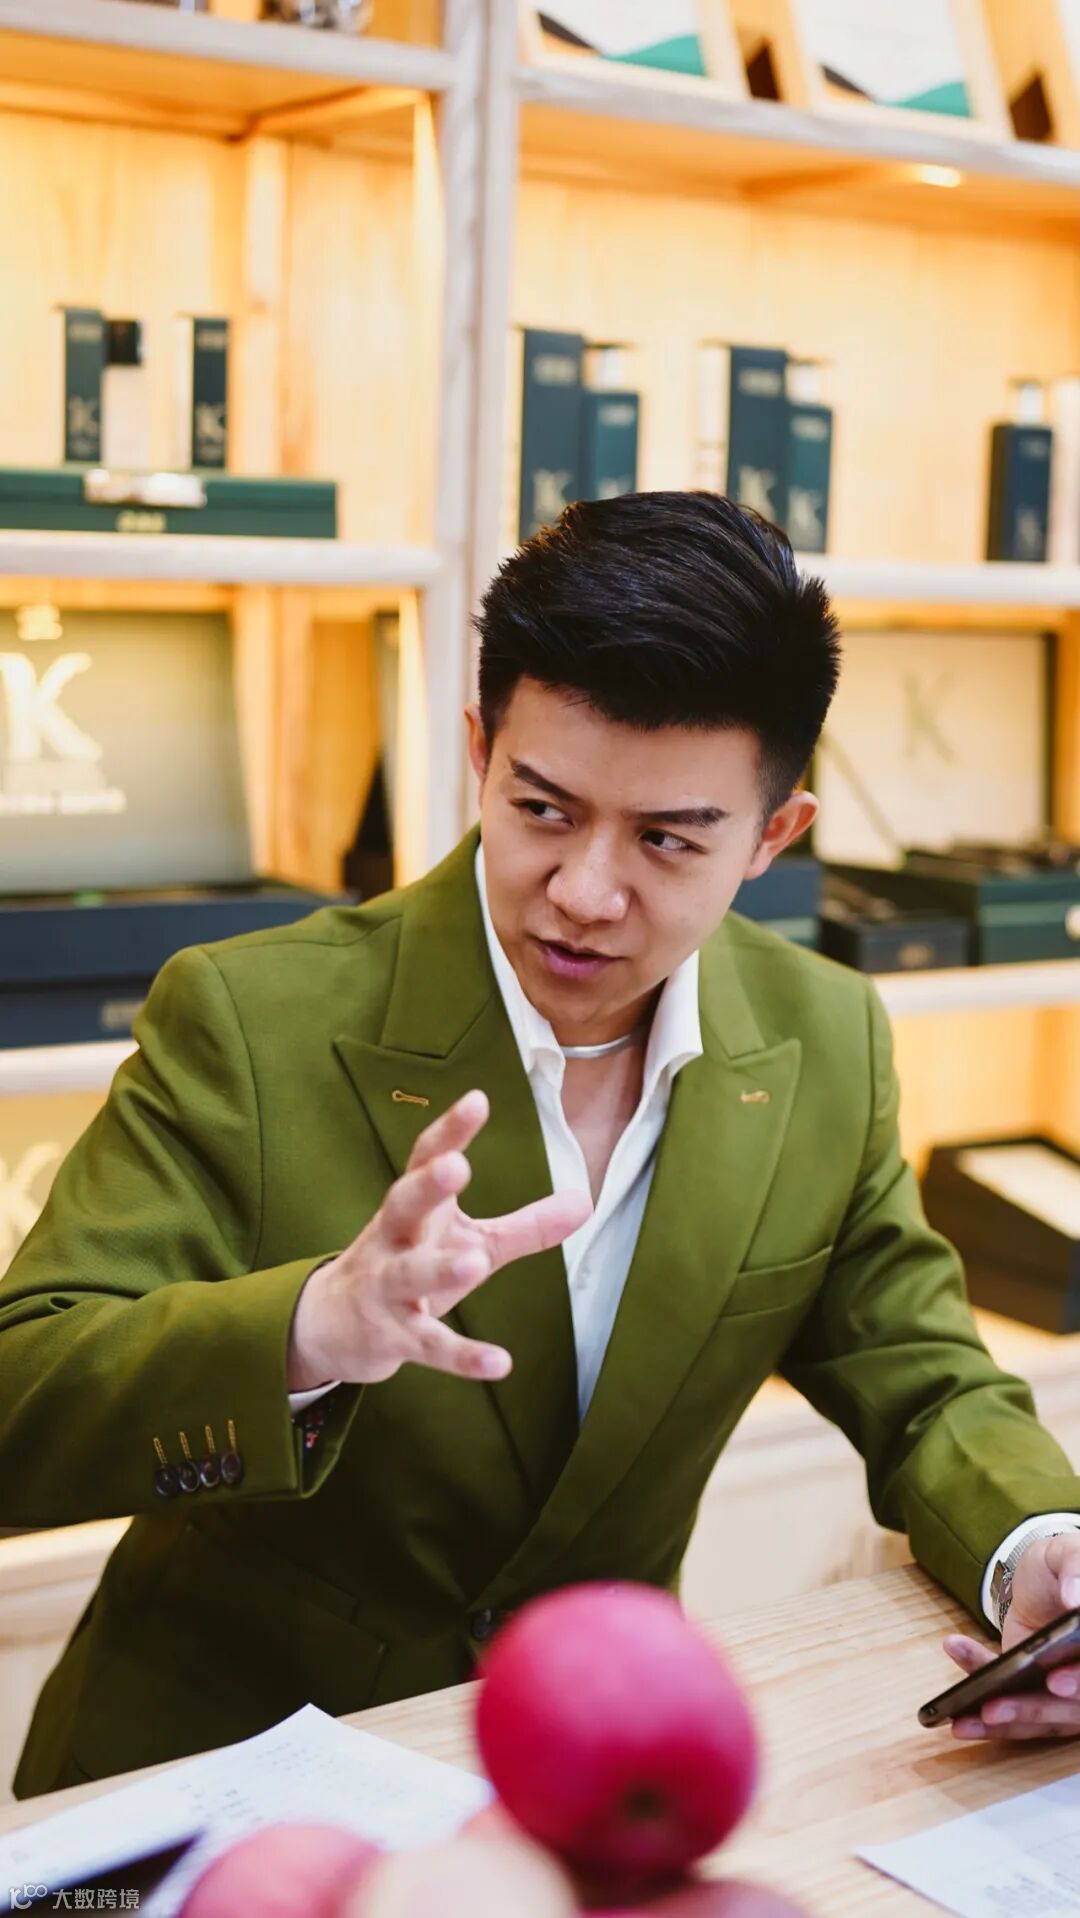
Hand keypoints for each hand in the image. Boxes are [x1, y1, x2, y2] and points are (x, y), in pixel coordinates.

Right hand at [287, 1088, 591, 1390]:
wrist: (333, 1325)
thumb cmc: (408, 1265)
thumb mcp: (467, 1240)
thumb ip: (526, 1226)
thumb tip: (586, 1199)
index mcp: (413, 1209)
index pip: (424, 1160)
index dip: (450, 1131)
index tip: (477, 1100)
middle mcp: (393, 1240)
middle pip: (402, 1204)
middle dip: (427, 1186)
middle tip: (457, 1166)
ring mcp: (386, 1289)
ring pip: (408, 1275)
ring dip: (438, 1267)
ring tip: (474, 1262)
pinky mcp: (393, 1337)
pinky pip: (428, 1346)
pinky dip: (462, 1356)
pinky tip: (501, 1363)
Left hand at [943, 1533, 1079, 1740]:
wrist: (1046, 1577)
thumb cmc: (1065, 1566)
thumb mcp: (1071, 1555)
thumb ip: (1078, 1571)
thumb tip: (1075, 1600)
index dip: (1079, 1681)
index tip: (1055, 1681)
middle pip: (1070, 1707)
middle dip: (1032, 1709)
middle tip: (993, 1707)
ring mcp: (1062, 1691)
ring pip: (1039, 1718)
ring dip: (1001, 1721)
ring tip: (962, 1719)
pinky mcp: (1032, 1691)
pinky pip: (1010, 1701)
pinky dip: (982, 1696)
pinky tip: (955, 1690)